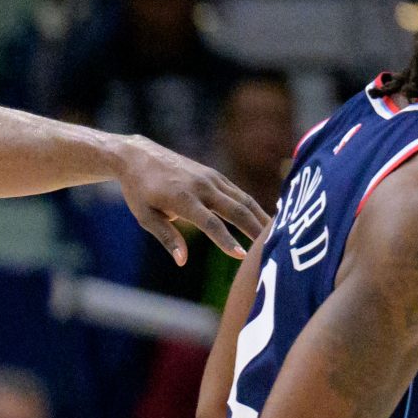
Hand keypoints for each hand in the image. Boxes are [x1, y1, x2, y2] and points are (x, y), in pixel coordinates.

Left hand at [113, 135, 267, 265]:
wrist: (139, 156)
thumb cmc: (139, 191)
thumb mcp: (146, 216)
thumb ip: (167, 237)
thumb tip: (183, 261)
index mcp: (183, 199)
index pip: (210, 223)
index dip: (227, 241)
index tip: (242, 257)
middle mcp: (201, 186)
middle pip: (235, 210)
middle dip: (255, 230)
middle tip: (275, 248)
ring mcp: (210, 178)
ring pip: (242, 199)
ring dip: (260, 217)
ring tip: (277, 235)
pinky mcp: (214, 175)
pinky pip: (238, 193)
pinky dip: (253, 206)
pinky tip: (265, 219)